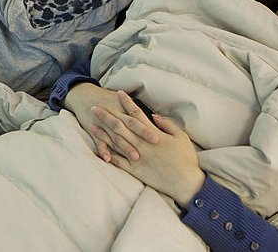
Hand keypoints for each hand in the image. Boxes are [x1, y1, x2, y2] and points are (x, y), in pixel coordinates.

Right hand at [63, 84, 159, 162]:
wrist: (83, 95)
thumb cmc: (105, 98)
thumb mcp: (120, 99)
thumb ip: (134, 108)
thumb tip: (152, 117)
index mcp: (122, 109)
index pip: (136, 119)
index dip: (146, 128)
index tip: (158, 137)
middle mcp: (114, 117)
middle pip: (129, 128)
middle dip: (140, 137)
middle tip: (152, 146)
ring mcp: (103, 126)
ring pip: (116, 138)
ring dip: (124, 148)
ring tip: (135, 157)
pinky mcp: (93, 132)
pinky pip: (98, 143)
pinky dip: (103, 150)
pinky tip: (108, 159)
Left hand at [92, 92, 205, 206]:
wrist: (185, 182)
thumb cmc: (186, 158)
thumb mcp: (181, 136)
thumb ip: (167, 124)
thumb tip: (153, 115)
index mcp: (153, 134)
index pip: (136, 114)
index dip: (127, 102)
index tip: (118, 93)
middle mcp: (141, 144)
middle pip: (120, 126)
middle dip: (106, 115)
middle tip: (94, 107)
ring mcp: (136, 157)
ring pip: (115, 141)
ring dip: (102, 132)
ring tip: (91, 123)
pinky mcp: (134, 170)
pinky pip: (118, 161)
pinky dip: (107, 154)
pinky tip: (98, 147)